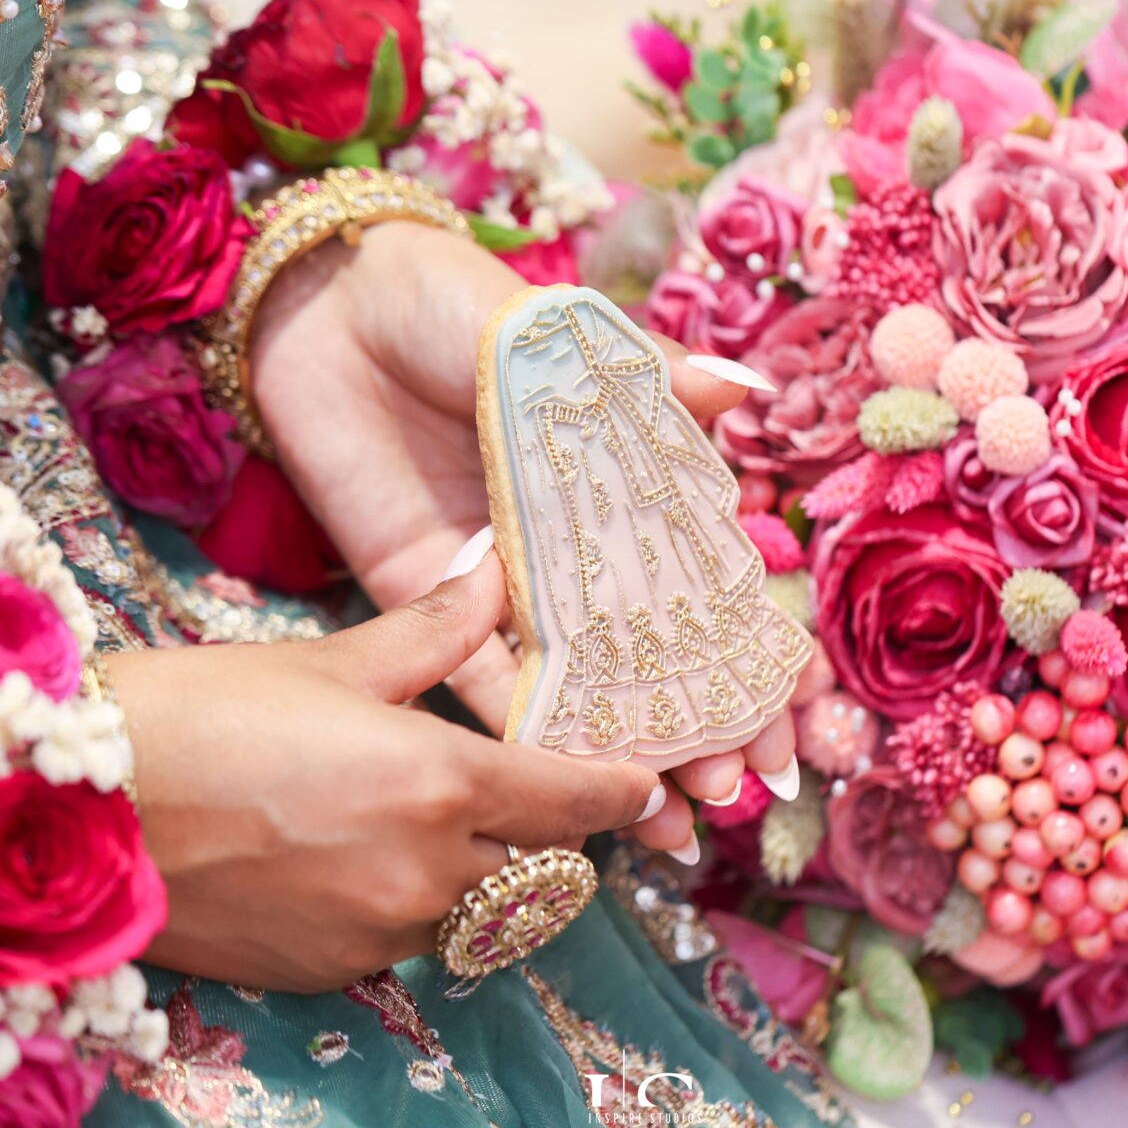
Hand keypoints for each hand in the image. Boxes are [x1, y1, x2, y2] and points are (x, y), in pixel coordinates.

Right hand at [108, 553, 661, 991]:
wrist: (72, 811)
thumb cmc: (198, 713)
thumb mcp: (329, 661)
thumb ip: (434, 629)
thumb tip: (496, 568)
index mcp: (442, 786)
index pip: (576, 803)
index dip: (618, 790)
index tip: (642, 781)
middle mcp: (426, 874)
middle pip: (538, 865)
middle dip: (541, 829)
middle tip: (516, 784)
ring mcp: (378, 934)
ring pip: (473, 908)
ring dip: (471, 869)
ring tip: (411, 813)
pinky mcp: (330, 974)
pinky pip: (405, 940)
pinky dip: (403, 904)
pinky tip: (346, 856)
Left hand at [249, 222, 799, 859]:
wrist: (332, 306)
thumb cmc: (459, 306)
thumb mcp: (566, 336)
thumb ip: (653, 380)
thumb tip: (750, 394)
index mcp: (619, 485)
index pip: (705, 584)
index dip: (750, 649)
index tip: (795, 711)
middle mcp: (572, 547)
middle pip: (653, 655)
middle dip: (702, 726)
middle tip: (739, 789)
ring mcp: (505, 582)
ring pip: (580, 688)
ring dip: (627, 757)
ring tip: (679, 822)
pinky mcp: (430, 600)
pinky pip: (483, 681)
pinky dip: (529, 736)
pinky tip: (576, 787)